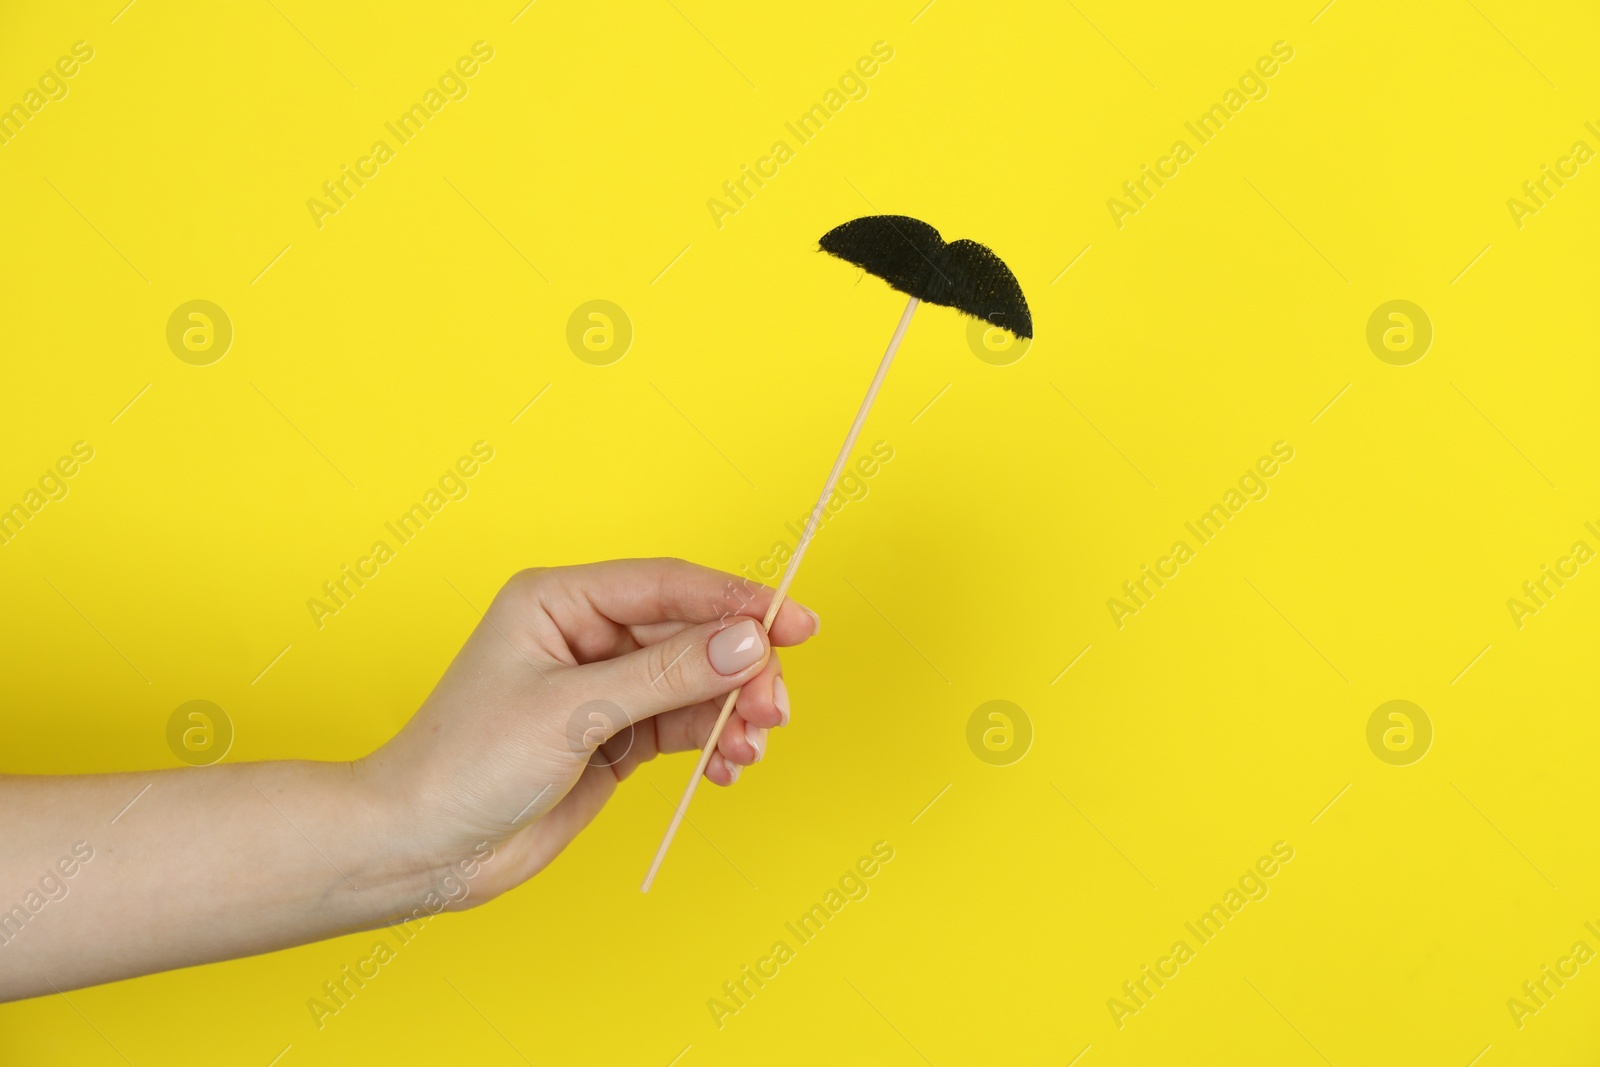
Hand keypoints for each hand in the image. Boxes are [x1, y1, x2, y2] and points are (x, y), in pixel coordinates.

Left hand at [356, 558, 818, 903]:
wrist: (421, 850)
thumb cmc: (465, 765)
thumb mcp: (572, 713)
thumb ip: (666, 676)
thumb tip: (747, 642)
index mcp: (560, 601)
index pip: (668, 586)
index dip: (736, 601)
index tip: (795, 622)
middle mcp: (586, 636)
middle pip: (691, 635)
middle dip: (740, 670)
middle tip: (773, 709)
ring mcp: (602, 688)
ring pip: (695, 683)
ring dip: (732, 713)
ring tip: (749, 750)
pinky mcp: (613, 736)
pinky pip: (683, 725)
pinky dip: (712, 743)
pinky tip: (726, 767)